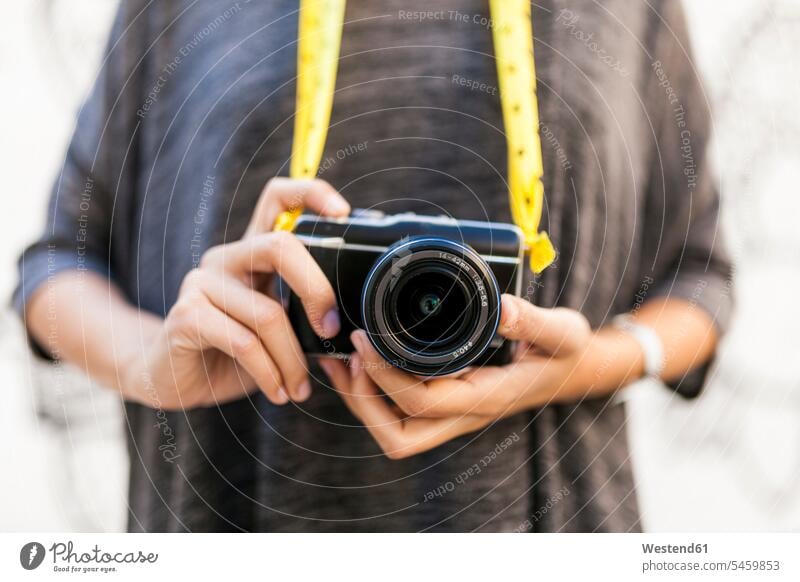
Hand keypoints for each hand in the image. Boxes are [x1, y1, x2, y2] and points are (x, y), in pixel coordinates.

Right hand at [122, 178, 349, 409]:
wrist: (173, 379)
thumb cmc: (232, 353)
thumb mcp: (277, 329)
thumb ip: (303, 313)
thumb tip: (348, 323)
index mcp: (252, 253)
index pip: (277, 199)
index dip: (310, 193)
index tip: (343, 212)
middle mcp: (226, 259)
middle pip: (280, 245)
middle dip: (317, 289)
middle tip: (331, 329)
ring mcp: (202, 284)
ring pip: (268, 313)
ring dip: (293, 360)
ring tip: (299, 387)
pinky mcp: (186, 316)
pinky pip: (245, 343)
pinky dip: (270, 373)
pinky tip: (278, 392)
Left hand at [320, 295, 591, 458]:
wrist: (569, 371)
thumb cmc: (563, 353)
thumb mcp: (560, 332)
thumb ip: (533, 320)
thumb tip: (503, 307)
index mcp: (485, 398)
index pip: (422, 403)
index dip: (386, 376)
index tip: (367, 338)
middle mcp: (464, 414)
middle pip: (399, 436)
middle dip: (364, 401)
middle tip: (353, 355)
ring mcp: (452, 413)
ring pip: (395, 431)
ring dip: (363, 400)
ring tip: (347, 357)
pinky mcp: (445, 403)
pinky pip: (399, 413)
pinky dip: (372, 392)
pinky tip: (361, 360)